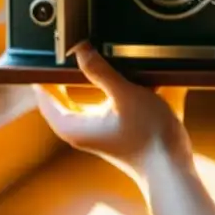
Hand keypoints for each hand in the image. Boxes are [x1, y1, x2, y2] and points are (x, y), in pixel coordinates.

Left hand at [34, 43, 191, 179]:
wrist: (170, 165)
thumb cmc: (149, 134)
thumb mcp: (125, 95)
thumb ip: (101, 71)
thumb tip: (80, 49)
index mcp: (72, 126)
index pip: (44, 96)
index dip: (44, 73)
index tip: (48, 52)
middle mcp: (77, 131)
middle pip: (58, 97)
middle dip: (61, 74)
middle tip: (65, 49)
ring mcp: (92, 133)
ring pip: (75, 100)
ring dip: (78, 82)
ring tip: (83, 57)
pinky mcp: (107, 132)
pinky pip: (92, 106)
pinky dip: (94, 91)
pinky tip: (108, 76)